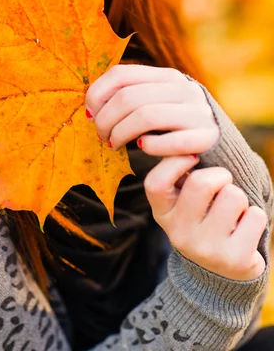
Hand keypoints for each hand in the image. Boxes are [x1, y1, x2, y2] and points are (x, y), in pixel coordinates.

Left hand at [85, 65, 219, 154]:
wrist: (220, 150)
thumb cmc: (176, 129)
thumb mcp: (157, 104)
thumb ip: (131, 97)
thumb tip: (90, 104)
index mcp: (168, 76)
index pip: (121, 74)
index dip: (97, 94)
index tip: (89, 114)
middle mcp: (185, 89)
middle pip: (128, 97)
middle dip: (105, 119)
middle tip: (101, 135)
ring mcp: (198, 112)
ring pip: (145, 116)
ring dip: (120, 133)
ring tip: (113, 144)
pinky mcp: (207, 138)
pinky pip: (169, 141)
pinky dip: (149, 146)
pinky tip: (142, 147)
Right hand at [144, 154, 266, 279]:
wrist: (220, 274)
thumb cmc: (204, 219)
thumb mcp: (183, 201)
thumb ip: (181, 174)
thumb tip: (188, 138)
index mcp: (163, 214)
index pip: (156, 182)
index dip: (175, 162)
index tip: (193, 159)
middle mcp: (179, 233)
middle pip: (201, 182)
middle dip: (220, 175)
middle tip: (222, 185)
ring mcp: (206, 249)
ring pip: (233, 196)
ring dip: (239, 197)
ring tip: (232, 212)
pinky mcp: (235, 260)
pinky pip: (256, 215)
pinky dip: (255, 216)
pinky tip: (244, 229)